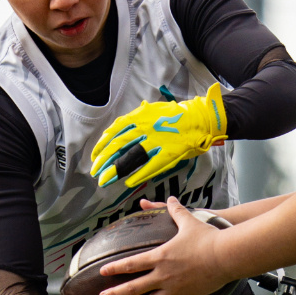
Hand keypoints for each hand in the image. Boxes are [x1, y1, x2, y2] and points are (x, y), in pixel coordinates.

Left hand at [90, 83, 226, 190]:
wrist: (201, 118)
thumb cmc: (176, 116)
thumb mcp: (152, 111)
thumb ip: (136, 119)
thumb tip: (118, 128)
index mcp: (140, 116)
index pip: (114, 131)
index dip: (102, 146)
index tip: (94, 157)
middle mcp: (146, 127)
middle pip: (119, 145)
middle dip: (105, 160)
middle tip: (96, 172)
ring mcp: (158, 141)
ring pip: (131, 157)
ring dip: (117, 170)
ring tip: (106, 180)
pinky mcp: (170, 153)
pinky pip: (151, 166)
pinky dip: (139, 175)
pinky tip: (129, 183)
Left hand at [99, 196, 236, 294]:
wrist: (225, 255)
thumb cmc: (207, 237)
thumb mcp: (188, 221)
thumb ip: (176, 210)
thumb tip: (170, 198)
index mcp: (160, 257)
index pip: (132, 263)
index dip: (115, 267)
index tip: (102, 272)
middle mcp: (163, 275)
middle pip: (135, 286)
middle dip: (116, 293)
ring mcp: (175, 288)